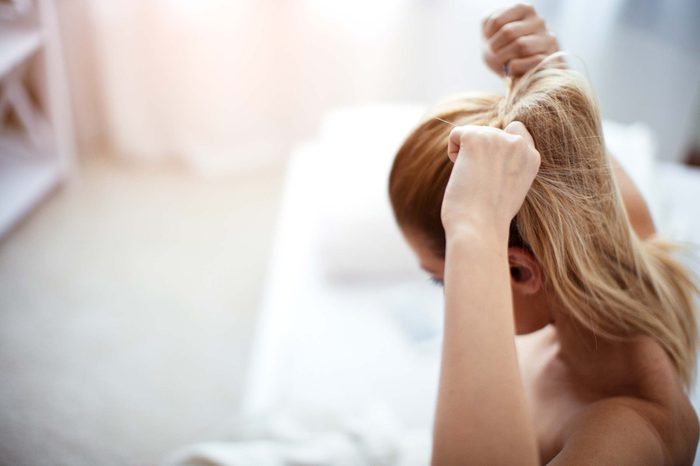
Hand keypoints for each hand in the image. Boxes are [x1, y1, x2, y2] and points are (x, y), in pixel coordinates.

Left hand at [441, 122, 540, 238]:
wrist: (479, 228)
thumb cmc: (490, 217)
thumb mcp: (513, 188)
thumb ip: (510, 165)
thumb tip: (492, 153)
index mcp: (532, 157)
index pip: (516, 130)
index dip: (497, 146)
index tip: (492, 170)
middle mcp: (519, 144)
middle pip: (489, 133)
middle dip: (480, 154)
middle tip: (482, 184)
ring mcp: (499, 138)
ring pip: (473, 134)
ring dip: (467, 156)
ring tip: (474, 181)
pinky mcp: (476, 138)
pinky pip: (456, 134)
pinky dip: (453, 151)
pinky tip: (462, 172)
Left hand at [481, 3, 557, 76]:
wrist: (517, 67)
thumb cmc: (500, 47)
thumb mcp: (490, 32)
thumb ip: (491, 27)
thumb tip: (503, 40)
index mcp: (523, 9)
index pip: (497, 21)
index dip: (488, 34)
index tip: (489, 39)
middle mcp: (538, 21)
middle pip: (508, 32)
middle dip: (495, 48)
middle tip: (495, 53)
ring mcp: (546, 38)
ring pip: (521, 45)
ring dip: (505, 58)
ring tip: (503, 60)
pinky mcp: (549, 56)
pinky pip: (532, 61)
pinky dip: (516, 68)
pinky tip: (512, 68)